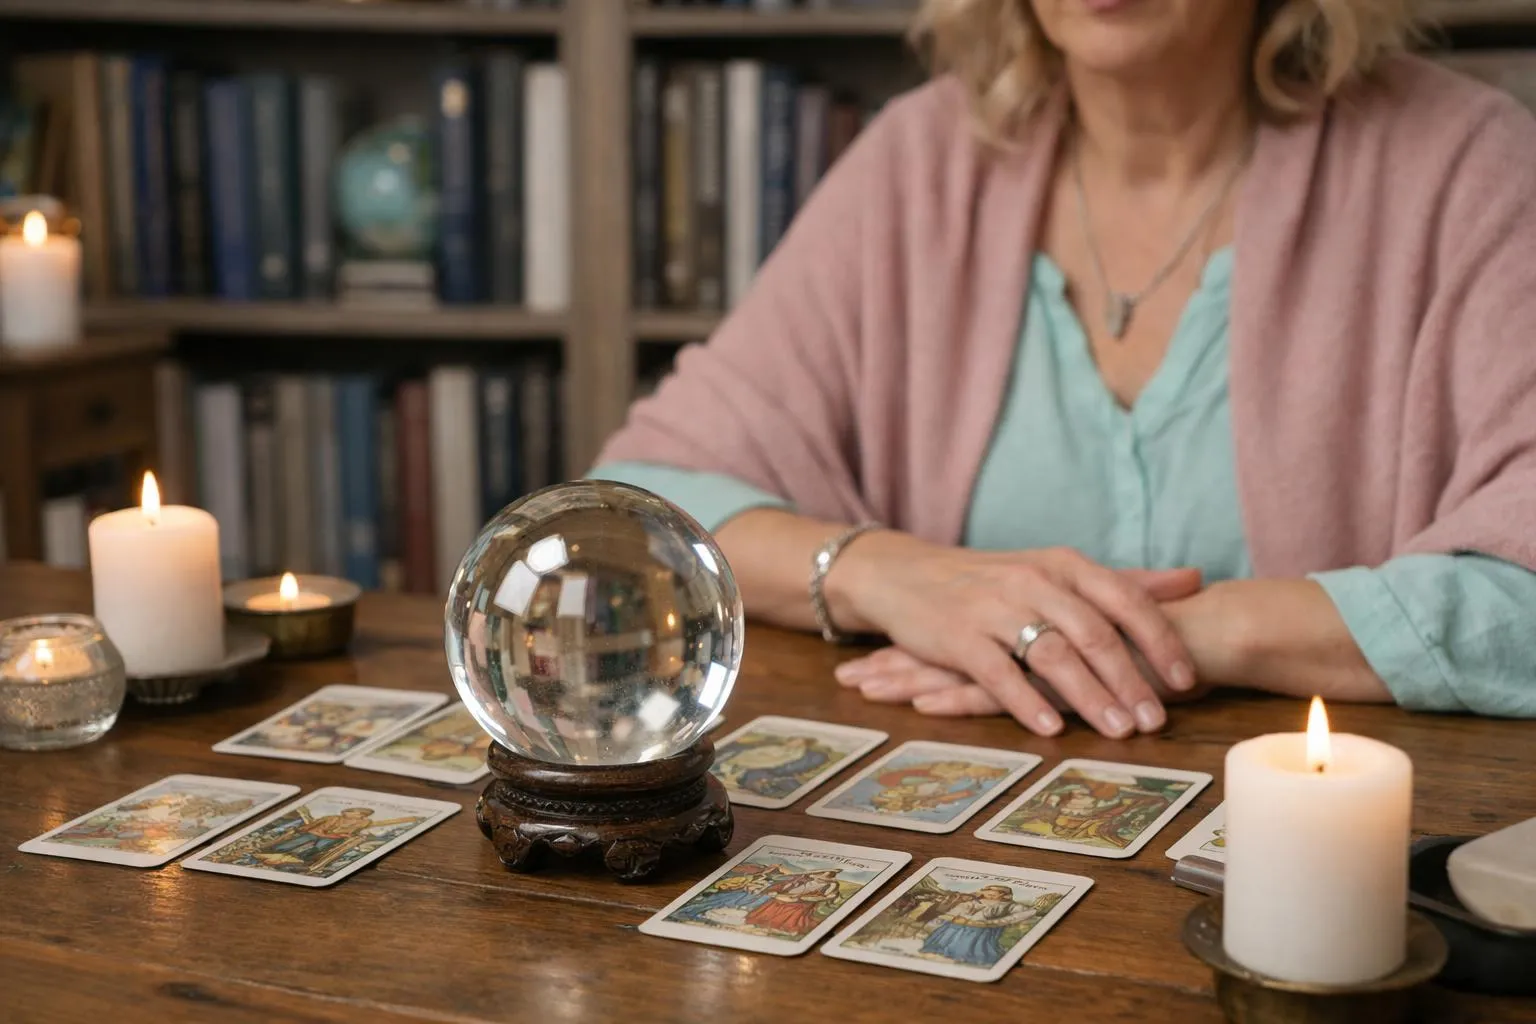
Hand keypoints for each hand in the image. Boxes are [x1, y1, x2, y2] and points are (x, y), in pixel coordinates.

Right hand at [826, 534, 1201, 736]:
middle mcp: (1032, 582)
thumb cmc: (992, 580)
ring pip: (1051, 654)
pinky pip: (997, 673)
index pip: (1124, 600)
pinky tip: (1049, 729)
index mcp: (1063, 566)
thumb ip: (1124, 581)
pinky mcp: (957, 636)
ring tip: (1119, 731)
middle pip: (1093, 632)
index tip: (1187, 680)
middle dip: (1130, 679)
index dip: (1159, 640)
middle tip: (1157, 720)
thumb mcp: (1057, 571)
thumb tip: (1195, 580)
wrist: (906, 575)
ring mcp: (993, 609)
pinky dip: (1025, 702)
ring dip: (1089, 696)